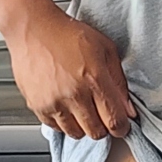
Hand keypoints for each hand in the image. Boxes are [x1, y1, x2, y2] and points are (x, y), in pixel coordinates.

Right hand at [5, 4, 135, 139]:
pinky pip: (56, 128)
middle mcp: (73, 94)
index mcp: (94, 78)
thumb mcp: (105, 49)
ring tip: (82, 108)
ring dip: (83, 125)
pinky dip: (64, 122)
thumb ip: (119, 82)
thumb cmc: (67, 35)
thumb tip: (128, 110)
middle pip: (96, 132)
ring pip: (76, 133)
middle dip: (103, 126)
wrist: (32, 28)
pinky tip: (66, 105)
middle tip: (101, 114)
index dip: (122, 127)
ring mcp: (53, 102)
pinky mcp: (37, 106)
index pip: (115, 120)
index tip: (122, 125)